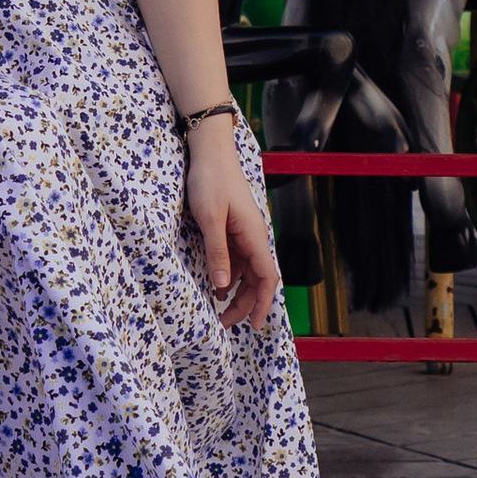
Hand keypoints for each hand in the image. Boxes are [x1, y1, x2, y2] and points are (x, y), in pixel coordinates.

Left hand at [185, 121, 278, 331]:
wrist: (209, 152)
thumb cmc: (210, 181)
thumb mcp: (209, 218)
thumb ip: (217, 252)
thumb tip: (222, 285)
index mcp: (254, 235)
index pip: (267, 277)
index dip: (263, 303)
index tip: (255, 325)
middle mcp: (253, 237)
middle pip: (257, 279)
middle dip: (245, 304)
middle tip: (225, 322)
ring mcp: (244, 233)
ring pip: (246, 272)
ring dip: (236, 292)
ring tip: (219, 309)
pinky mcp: (233, 228)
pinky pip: (236, 259)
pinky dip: (228, 276)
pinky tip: (215, 286)